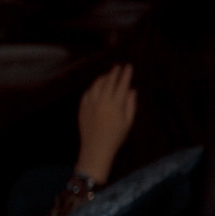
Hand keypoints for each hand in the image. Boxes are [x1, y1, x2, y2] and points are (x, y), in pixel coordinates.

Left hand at [75, 63, 137, 184]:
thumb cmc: (116, 138)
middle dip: (114, 72)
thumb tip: (132, 90)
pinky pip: (87, 93)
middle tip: (118, 66)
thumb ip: (131, 104)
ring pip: (96, 85)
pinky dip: (93, 87)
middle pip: (109, 82)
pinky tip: (96, 86)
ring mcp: (90, 104)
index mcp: (116, 105)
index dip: (126, 74)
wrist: (96, 150)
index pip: (122, 84)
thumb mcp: (128, 122)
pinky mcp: (82, 108)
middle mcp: (102, 102)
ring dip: (103, 77)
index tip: (129, 67)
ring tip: (108, 74)